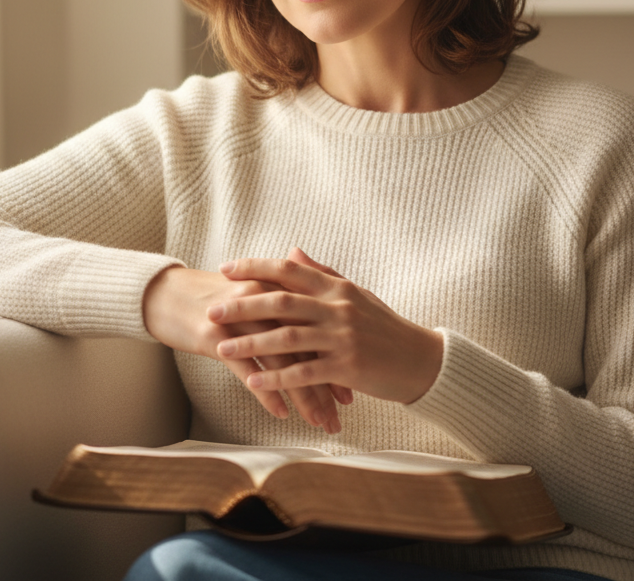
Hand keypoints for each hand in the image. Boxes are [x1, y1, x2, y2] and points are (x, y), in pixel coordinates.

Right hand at [143, 265, 342, 431]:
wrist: (167, 294)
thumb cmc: (214, 299)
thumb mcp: (252, 296)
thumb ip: (284, 307)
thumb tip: (314, 331)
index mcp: (275, 288)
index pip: (316, 325)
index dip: (336, 355)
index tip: (353, 384)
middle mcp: (263, 301)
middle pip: (305, 345)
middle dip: (327, 381)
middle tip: (344, 411)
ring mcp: (239, 320)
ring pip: (282, 362)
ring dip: (304, 395)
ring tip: (320, 422)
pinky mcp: (216, 338)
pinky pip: (248, 370)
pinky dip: (267, 392)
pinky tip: (282, 414)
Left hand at [208, 248, 442, 404]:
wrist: (421, 360)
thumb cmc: (384, 327)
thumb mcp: (354, 294)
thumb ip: (321, 274)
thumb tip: (292, 251)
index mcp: (336, 287)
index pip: (289, 270)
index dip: (255, 267)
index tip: (226, 269)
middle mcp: (337, 308)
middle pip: (281, 302)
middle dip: (242, 306)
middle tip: (212, 311)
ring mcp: (342, 338)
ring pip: (287, 338)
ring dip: (251, 344)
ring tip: (222, 349)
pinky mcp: (347, 368)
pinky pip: (304, 373)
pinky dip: (277, 378)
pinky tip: (254, 382)